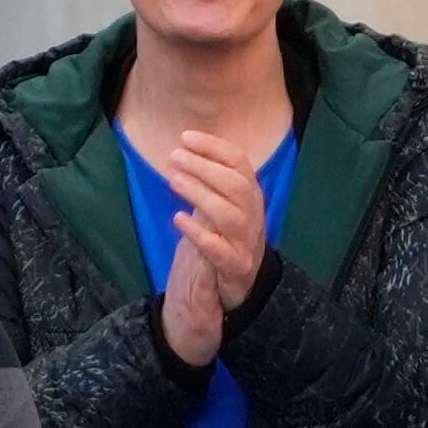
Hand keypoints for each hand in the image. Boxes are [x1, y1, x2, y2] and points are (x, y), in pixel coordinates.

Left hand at [156, 131, 269, 367]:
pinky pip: (220, 251)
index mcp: (251, 199)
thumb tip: (189, 147)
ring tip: (174, 181)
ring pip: (231, 215)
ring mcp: (247, 245)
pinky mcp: (237, 270)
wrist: (238, 290)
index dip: (214, 148)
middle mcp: (254, 218)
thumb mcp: (219, 207)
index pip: (240, 165)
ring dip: (200, 194)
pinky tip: (178, 219)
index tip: (186, 137)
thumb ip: (211, 182)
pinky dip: (198, 234)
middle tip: (174, 158)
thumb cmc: (223, 241)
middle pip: (237, 186)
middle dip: (205, 167)